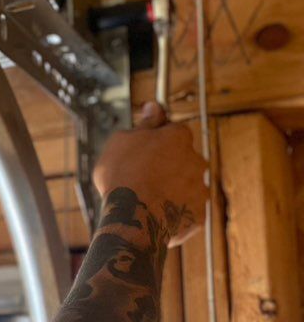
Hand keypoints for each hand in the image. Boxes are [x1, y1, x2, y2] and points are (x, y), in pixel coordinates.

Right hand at [92, 101, 207, 245]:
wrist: (131, 215)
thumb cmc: (122, 174)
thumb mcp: (121, 140)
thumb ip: (144, 123)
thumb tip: (154, 106)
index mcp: (179, 136)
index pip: (173, 131)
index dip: (155, 140)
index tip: (141, 149)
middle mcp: (197, 159)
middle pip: (182, 158)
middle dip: (166, 165)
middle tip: (140, 177)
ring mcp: (200, 188)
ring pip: (186, 185)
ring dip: (171, 189)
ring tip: (146, 200)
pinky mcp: (198, 215)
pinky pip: (187, 211)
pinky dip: (174, 213)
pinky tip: (155, 215)